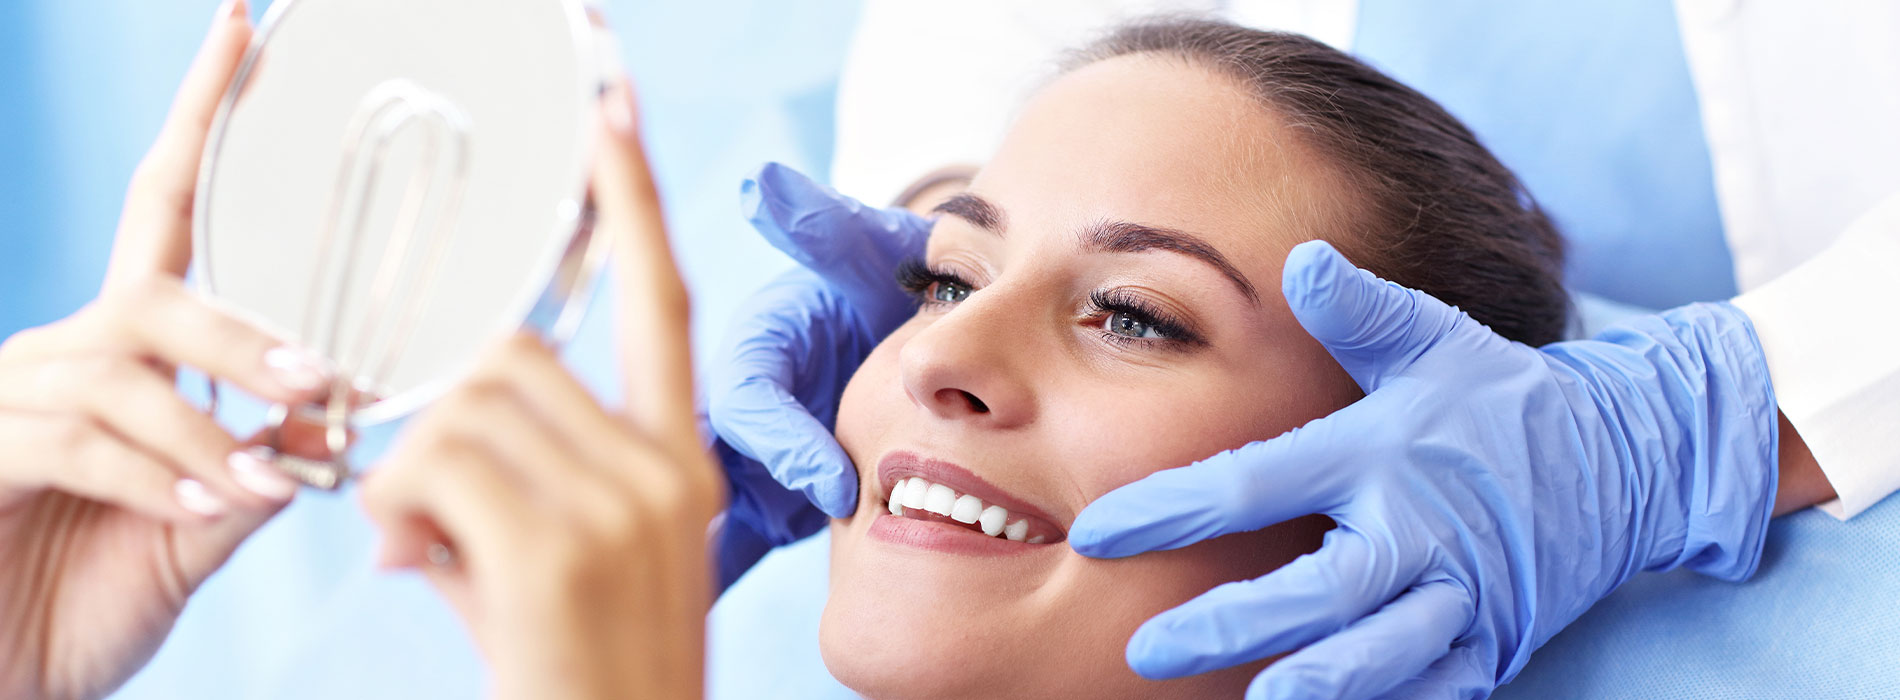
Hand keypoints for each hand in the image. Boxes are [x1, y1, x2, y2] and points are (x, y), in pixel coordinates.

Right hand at [0, 3, 336, 697]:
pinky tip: (205, 503)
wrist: (5, 684)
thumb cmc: (83, 598)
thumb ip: (252, 473)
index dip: (201, 117)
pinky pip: (75, 437)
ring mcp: (9, 400)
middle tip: (323, 379)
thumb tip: (326, 422)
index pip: (164, 211)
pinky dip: (155, 470)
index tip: (244, 26)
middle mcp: (61, 357)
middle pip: (156, 292)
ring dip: (209, 422)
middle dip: (243, 336)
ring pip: (122, 365)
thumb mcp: (195, 533)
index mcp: (123, 357)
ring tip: (271, 476)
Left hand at [361, 78, 722, 699]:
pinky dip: (394, 509)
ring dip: (409, 471)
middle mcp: (664, 467)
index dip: (631, 201)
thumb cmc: (585, 679)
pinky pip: (431, 464)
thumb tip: (403, 461)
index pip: (660, 301)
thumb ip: (515, 482)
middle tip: (419, 507)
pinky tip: (412, 564)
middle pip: (510, 356)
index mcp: (679, 460)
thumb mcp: (573, 568)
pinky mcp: (558, 548)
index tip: (610, 109)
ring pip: (461, 407)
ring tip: (421, 548)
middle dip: (441, 417)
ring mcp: (620, 504)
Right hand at [704, 163, 928, 581]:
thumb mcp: (861, 253)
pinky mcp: (757, 501)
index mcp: (754, 348)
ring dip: (697, 559)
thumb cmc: (878, 284)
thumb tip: (768, 188)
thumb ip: (826, 228)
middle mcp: (735, 405)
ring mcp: (741, 459)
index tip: (835, 483)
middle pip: (706, 464)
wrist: (896, 325)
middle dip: (717, 520)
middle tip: (740, 575)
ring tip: (686, 615)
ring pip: (700, 512)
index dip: (785, 441)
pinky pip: (724, 543)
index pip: (751, 398)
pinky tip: (686, 630)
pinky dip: (709, 579)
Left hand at [1070, 241, 1778, 699]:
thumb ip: (1361, 310)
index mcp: (1382, 452)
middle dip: (1234, 624)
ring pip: (1384, 651)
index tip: (1097, 529)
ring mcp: (1462, 594)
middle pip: (1320, 588)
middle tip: (1148, 650)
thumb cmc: (1501, 396)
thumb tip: (1300, 258)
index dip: (1174, 507)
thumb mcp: (1435, 340)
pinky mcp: (1493, 642)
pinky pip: (1438, 688)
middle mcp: (1419, 528)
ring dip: (1322, 681)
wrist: (1629, 456)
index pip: (1259, 482)